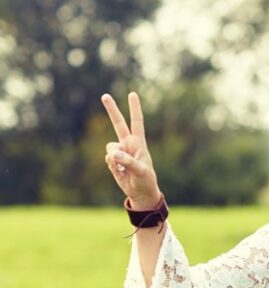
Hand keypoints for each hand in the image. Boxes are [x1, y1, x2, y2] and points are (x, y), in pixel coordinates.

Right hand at [101, 92, 161, 209]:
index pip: (136, 122)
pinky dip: (112, 166)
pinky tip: (121, 173)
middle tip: (104, 95)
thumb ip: (127, 161)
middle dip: (112, 110)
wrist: (140, 192)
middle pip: (118, 124)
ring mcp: (119, 152)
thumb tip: (113, 153)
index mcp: (138, 143)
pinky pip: (107, 159)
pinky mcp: (112, 161)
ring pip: (109, 147)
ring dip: (114, 157)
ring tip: (125, 169)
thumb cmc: (145, 180)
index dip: (134, 108)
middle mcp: (128, 144)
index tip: (132, 94)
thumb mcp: (140, 171)